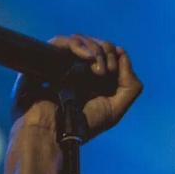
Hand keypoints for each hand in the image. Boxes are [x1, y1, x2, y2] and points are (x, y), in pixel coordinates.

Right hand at [11, 34, 142, 139]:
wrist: (51, 134)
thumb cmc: (80, 126)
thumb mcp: (115, 109)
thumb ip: (130, 85)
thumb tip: (122, 53)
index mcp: (94, 79)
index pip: (109, 53)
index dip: (116, 55)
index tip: (114, 70)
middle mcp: (77, 68)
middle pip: (96, 43)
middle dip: (107, 51)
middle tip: (106, 72)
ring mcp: (61, 63)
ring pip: (80, 39)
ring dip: (95, 48)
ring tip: (97, 70)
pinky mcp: (45, 61)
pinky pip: (60, 41)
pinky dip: (78, 44)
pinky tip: (88, 57)